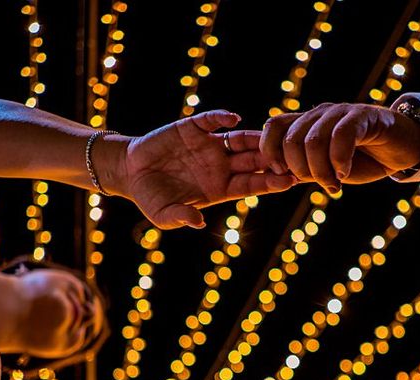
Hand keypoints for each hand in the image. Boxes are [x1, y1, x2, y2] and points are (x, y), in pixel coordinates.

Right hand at [116, 110, 297, 229]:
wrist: (130, 173)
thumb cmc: (151, 198)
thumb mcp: (163, 214)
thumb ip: (181, 217)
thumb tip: (198, 222)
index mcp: (220, 189)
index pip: (252, 185)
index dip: (270, 183)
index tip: (289, 182)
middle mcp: (220, 166)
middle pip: (253, 161)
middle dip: (272, 160)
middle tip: (290, 157)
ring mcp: (209, 146)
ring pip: (239, 140)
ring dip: (255, 138)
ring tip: (270, 136)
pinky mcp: (192, 128)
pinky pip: (211, 120)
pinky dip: (222, 117)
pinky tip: (233, 118)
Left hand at [260, 103, 419, 193]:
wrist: (401, 150)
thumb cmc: (362, 160)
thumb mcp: (326, 168)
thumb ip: (303, 170)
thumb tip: (278, 177)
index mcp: (307, 123)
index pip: (273, 126)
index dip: (270, 151)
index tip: (283, 174)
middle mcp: (320, 114)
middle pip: (291, 139)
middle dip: (301, 169)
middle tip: (320, 184)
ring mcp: (341, 112)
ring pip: (313, 141)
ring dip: (321, 171)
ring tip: (335, 184)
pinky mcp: (363, 115)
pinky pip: (341, 135)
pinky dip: (340, 160)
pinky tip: (345, 174)